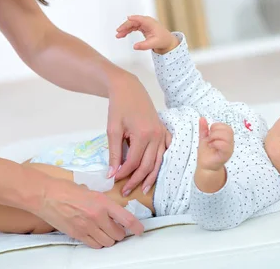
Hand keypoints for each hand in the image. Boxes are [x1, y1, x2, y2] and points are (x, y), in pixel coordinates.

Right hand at [38, 176, 143, 248]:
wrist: (47, 195)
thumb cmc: (67, 190)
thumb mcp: (91, 191)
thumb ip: (103, 203)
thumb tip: (113, 212)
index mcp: (102, 202)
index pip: (126, 218)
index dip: (136, 227)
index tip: (140, 230)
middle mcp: (97, 216)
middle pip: (118, 234)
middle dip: (120, 233)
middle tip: (117, 229)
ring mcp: (87, 227)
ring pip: (107, 242)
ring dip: (109, 239)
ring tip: (105, 232)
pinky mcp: (77, 235)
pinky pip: (94, 245)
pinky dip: (98, 243)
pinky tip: (95, 235)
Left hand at [106, 73, 171, 196]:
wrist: (128, 88)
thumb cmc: (118, 107)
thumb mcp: (113, 129)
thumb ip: (114, 153)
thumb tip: (112, 173)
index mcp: (144, 135)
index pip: (134, 162)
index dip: (124, 173)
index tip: (114, 180)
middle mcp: (156, 136)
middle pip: (148, 165)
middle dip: (136, 180)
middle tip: (126, 191)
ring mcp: (162, 133)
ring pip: (159, 161)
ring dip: (151, 176)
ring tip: (143, 189)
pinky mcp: (163, 130)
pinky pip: (166, 150)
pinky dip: (162, 162)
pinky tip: (158, 170)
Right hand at [116, 15, 178, 53]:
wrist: (167, 41)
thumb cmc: (163, 40)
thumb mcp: (154, 44)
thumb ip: (144, 45)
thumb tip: (134, 47)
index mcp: (150, 23)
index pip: (140, 19)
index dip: (133, 18)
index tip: (127, 19)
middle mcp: (146, 22)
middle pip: (133, 22)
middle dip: (125, 26)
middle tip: (118, 32)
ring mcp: (144, 24)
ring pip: (132, 24)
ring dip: (125, 29)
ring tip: (118, 35)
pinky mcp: (143, 27)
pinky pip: (133, 27)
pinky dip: (128, 30)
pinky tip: (123, 34)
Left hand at [197, 117, 233, 171]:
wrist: (205, 166)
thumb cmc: (206, 152)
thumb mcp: (204, 138)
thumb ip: (203, 128)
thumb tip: (202, 118)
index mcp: (226, 137)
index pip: (226, 126)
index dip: (216, 127)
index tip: (210, 134)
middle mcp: (230, 143)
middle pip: (228, 129)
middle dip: (215, 131)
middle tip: (210, 139)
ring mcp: (229, 149)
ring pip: (227, 136)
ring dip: (215, 137)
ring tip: (211, 143)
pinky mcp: (226, 155)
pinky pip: (224, 145)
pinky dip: (216, 143)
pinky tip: (212, 146)